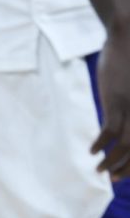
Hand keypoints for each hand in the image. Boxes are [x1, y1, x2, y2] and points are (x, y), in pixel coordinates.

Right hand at [92, 27, 129, 179]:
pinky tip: (92, 150)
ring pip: (127, 145)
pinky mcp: (116, 101)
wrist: (129, 37)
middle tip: (114, 179)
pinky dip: (101, 143)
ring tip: (101, 171)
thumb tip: (120, 121)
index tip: (124, 173)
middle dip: (127, 169)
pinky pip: (109, 129)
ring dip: (113, 162)